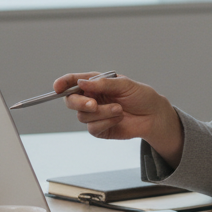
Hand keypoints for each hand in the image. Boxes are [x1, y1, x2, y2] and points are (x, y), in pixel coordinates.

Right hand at [58, 73, 182, 164]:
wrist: (154, 116)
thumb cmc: (142, 96)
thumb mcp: (125, 85)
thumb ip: (103, 83)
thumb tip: (82, 83)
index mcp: (96, 84)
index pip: (74, 81)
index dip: (63, 83)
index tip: (58, 86)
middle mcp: (92, 98)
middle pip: (71, 101)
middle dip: (80, 102)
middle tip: (94, 104)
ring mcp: (95, 114)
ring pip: (83, 116)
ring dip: (102, 113)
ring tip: (119, 109)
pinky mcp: (100, 129)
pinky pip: (92, 128)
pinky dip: (105, 122)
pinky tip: (118, 119)